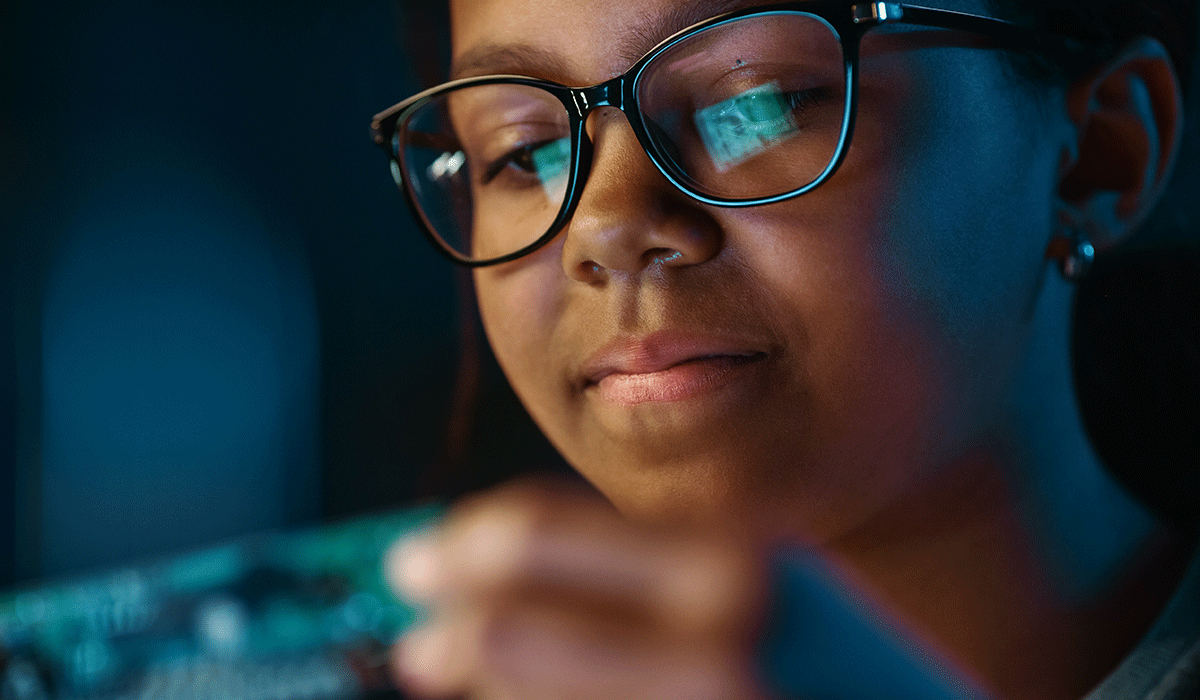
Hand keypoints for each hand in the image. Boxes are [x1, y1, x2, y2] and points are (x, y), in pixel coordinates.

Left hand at [385, 478, 775, 699]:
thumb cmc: (849, 679)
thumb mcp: (777, 597)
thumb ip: (656, 576)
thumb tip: (504, 580)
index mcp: (739, 569)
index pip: (543, 535)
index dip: (462, 547)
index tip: (415, 561)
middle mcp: (717, 652)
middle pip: (511, 628)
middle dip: (450, 633)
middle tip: (419, 645)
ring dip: (485, 691)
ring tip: (454, 677)